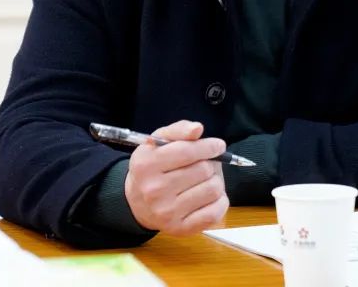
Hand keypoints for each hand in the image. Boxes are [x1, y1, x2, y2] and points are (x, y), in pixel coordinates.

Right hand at [123, 120, 228, 234]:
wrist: (137, 202)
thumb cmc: (153, 167)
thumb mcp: (158, 143)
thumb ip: (178, 130)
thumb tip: (197, 129)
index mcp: (146, 165)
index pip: (188, 151)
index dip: (209, 146)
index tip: (218, 145)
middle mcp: (154, 191)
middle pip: (203, 170)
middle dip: (211, 163)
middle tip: (207, 163)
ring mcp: (167, 212)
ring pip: (213, 189)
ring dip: (216, 181)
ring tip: (206, 179)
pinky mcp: (180, 229)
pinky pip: (215, 213)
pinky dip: (220, 201)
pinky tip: (210, 196)